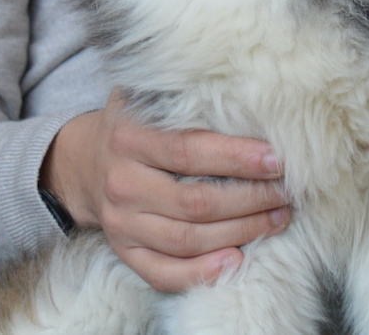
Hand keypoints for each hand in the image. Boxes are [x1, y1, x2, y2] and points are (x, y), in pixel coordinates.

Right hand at [41, 91, 292, 291]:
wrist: (82, 162)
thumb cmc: (134, 127)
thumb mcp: (147, 100)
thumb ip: (184, 97)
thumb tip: (248, 94)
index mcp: (128, 138)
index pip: (189, 150)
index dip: (237, 158)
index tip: (277, 160)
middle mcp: (121, 183)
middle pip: (194, 202)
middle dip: (250, 200)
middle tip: (286, 193)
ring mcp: (120, 223)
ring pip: (187, 240)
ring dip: (241, 233)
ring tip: (276, 219)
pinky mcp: (123, 253)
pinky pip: (164, 273)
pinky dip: (202, 273)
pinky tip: (237, 261)